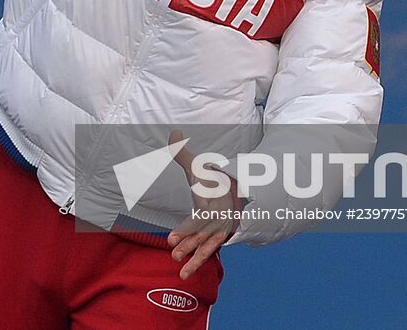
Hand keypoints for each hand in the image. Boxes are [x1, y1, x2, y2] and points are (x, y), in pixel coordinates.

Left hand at [166, 129, 239, 279]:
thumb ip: (182, 153)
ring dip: (194, 260)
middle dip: (189, 244)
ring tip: (180, 272)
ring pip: (206, 247)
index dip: (186, 228)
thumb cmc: (210, 179)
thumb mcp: (198, 166)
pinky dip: (197, 263)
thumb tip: (172, 132)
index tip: (171, 238)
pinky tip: (185, 274)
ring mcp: (218, 230)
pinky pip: (207, 252)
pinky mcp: (216, 239)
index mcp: (212, 202)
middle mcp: (217, 218)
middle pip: (202, 234)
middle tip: (172, 254)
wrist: (235, 191)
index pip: (199, 217)